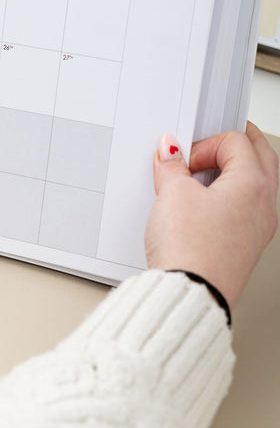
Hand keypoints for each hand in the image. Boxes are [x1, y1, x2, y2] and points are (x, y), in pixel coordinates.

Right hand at [145, 123, 278, 309]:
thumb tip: (171, 153)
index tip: (183, 156)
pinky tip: (200, 204)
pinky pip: (243, 209)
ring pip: (254, 184)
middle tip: (209, 140)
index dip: (205, 142)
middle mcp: (263, 206)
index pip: (237, 141)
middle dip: (233, 145)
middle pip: (259, 158)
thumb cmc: (190, 249)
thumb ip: (172, 166)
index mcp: (253, 184)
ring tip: (199, 175)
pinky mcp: (244, 246)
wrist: (190, 293)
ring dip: (231, 171)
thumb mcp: (172, 193)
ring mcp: (257, 228)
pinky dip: (227, 196)